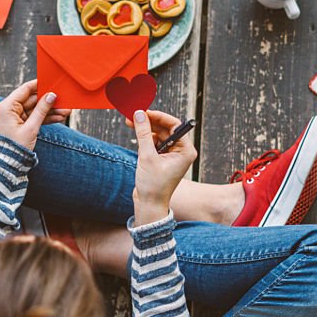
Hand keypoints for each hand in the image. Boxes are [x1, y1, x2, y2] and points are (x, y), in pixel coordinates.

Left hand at [0, 80, 70, 150]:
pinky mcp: (20, 125)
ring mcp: (15, 117)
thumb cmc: (14, 147)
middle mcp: (10, 109)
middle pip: (32, 100)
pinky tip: (59, 118)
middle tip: (64, 100)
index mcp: (7, 106)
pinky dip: (45, 118)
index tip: (51, 81)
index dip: (39, 85)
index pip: (25, 90)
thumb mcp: (31, 128)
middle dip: (49, 102)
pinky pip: (34, 118)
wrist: (7, 165)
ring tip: (65, 111)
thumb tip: (51, 96)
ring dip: (50, 111)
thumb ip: (41, 110)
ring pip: (36, 110)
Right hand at [130, 109, 196, 225]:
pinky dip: (145, 138)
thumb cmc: (153, 185)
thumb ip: (143, 133)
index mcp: (185, 150)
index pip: (174, 125)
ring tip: (130, 124)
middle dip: (149, 122)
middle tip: (133, 116)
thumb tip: (139, 114)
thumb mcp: (147, 156)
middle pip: (166, 128)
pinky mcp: (162, 159)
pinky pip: (155, 143)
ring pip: (159, 134)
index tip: (143, 111)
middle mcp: (181, 151)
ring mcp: (172, 155)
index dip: (158, 116)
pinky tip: (136, 136)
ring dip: (146, 129)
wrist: (149, 204)